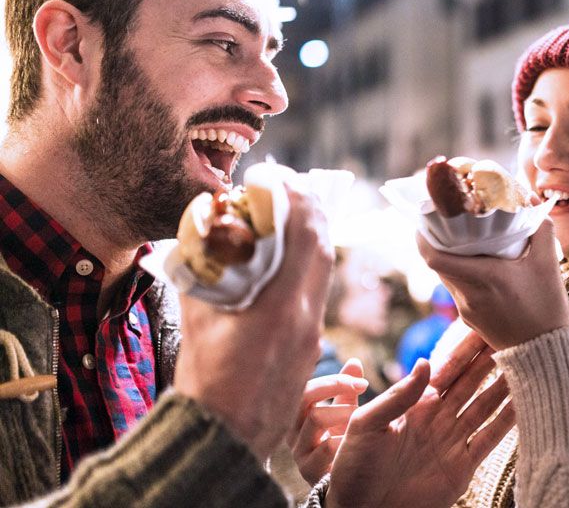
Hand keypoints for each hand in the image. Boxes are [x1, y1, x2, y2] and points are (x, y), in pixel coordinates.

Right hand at [174, 185, 333, 459]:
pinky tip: (288, 255)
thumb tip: (201, 228)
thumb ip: (202, 269)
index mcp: (282, 306)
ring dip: (312, 236)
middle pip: (323, 249)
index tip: (282, 179)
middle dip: (311, 212)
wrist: (224, 438)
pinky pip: (316, 292)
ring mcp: (313, 334)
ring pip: (323, 271)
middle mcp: (307, 317)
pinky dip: (307, 265)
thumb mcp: (196, 318)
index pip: (306, 237)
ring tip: (291, 214)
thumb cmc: (203, 382)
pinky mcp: (310, 346)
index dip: (299, 200)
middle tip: (290, 188)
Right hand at [288, 359, 367, 484]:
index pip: (308, 387)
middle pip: (304, 397)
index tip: (362, 382)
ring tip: (358, 419)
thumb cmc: (344, 447)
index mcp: (303, 415)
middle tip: (359, 388)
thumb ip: (347, 390)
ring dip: (341, 413)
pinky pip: (323, 449)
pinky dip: (341, 442)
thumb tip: (354, 362)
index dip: (333, 381)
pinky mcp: (309, 470)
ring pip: (314, 418)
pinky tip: (352, 446)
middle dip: (334, 386)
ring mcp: (301, 451)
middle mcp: (297, 431)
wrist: (348, 489)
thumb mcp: (347, 415)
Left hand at [326, 332, 513, 507]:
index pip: (445, 369)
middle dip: (490, 360)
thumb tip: (425, 362)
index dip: (465, 349)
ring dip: (504, 386)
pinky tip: (524, 404)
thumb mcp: (366, 425)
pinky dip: (507, 422)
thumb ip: (397, 396)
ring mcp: (452, 441)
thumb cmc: (354, 468)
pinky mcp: (462, 467)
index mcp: (414, 403)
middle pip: (471, 383)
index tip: (484, 325)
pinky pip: (489, 439)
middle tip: (512, 334)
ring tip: (526, 364)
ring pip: (485, 406)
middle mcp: (437, 418)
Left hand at [417, 219, 568, 349]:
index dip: (423, 236)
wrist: (546, 353)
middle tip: (447, 220)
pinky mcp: (469, 319)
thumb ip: (540, 225)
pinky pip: (457, 289)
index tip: (426, 218)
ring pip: (446, 276)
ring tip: (463, 239)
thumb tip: (531, 198)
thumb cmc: (548, 307)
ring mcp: (465, 310)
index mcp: (483, 278)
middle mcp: (467, 295)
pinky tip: (478, 264)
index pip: (434, 257)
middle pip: (437, 263)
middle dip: (438, 240)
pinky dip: (461, 273)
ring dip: (449, 258)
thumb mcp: (549, 261)